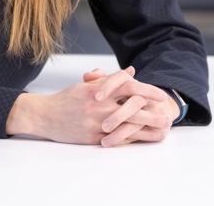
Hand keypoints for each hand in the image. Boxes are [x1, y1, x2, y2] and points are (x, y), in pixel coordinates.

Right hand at [5, 67, 168, 145]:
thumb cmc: (66, 99)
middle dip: (153, 111)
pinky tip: (144, 139)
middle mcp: (99, 104)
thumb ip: (109, 79)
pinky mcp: (94, 137)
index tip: (161, 95)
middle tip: (168, 115)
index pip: (128, 86)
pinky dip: (133, 139)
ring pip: (128, 125)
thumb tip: (131, 72)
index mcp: (98, 89)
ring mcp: (97, 121)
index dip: (147, 90)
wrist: (45, 116)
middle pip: (133, 106)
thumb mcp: (87, 85)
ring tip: (162, 130)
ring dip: (148, 128)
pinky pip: (117, 138)